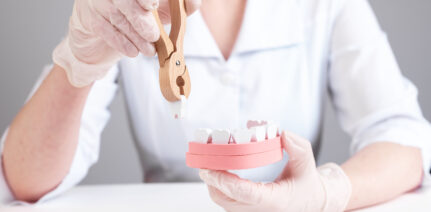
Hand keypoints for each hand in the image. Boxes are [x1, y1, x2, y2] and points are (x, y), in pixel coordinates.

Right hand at [53, 0, 200, 86]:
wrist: (103, 37)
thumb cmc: (137, 20)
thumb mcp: (162, 12)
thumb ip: (179, 6)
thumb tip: (193, 4)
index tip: (155, 5)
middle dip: (141, 19)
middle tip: (153, 35)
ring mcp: (97, 1)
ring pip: (117, 15)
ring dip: (135, 36)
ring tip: (149, 50)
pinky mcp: (87, 17)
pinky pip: (105, 29)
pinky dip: (122, 43)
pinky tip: (133, 51)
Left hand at [199, 131, 351, 211]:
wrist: (310, 202)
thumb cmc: (306, 184)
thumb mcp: (307, 164)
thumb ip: (298, 147)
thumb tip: (283, 134)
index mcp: (276, 201)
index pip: (245, 193)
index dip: (224, 180)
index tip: (208, 168)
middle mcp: (261, 211)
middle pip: (226, 199)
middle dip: (212, 180)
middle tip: (203, 160)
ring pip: (223, 202)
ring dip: (213, 183)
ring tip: (208, 162)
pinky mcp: (247, 210)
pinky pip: (227, 201)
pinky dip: (219, 186)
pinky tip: (218, 171)